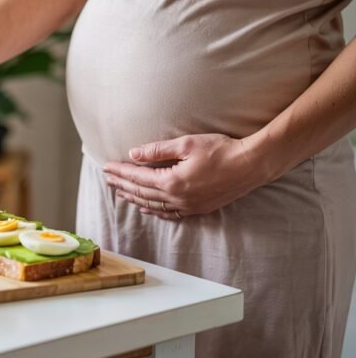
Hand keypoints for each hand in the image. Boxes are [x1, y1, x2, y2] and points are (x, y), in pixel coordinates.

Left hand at [103, 134, 269, 219]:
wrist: (252, 165)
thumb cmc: (222, 150)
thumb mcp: (187, 144)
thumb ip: (157, 150)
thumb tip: (132, 154)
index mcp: (172, 182)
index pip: (137, 177)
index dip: (120, 172)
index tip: (106, 167)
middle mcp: (177, 198)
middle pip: (141, 192)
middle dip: (122, 184)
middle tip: (107, 178)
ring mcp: (188, 206)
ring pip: (153, 205)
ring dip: (134, 198)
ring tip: (120, 192)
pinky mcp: (198, 208)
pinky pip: (169, 213)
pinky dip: (154, 210)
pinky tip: (145, 208)